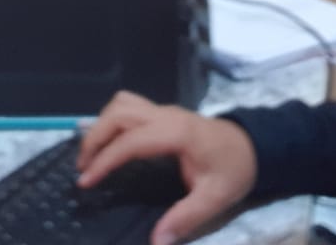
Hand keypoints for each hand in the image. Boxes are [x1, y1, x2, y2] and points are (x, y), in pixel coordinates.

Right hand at [76, 91, 257, 244]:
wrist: (252, 146)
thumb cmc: (234, 169)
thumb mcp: (216, 198)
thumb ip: (185, 218)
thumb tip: (157, 241)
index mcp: (177, 133)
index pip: (131, 141)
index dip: (105, 159)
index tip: (86, 181)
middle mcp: (166, 114)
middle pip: (119, 114)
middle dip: (94, 139)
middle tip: (82, 170)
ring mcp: (164, 110)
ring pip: (121, 104)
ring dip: (101, 126)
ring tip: (91, 157)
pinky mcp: (162, 113)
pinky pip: (128, 107)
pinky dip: (111, 121)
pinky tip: (108, 144)